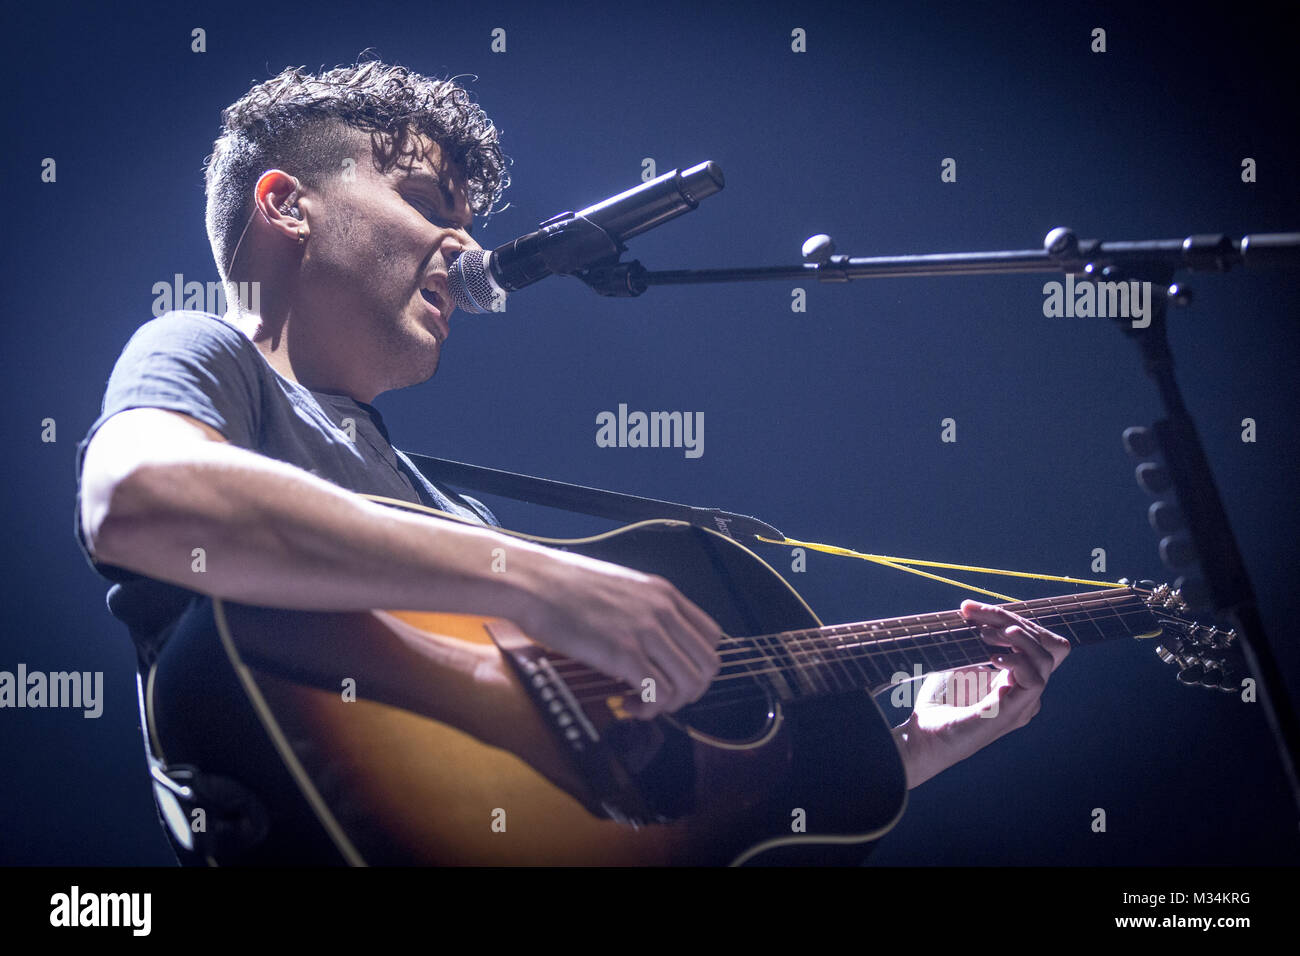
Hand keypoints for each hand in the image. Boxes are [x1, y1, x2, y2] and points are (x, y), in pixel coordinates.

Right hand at [521, 550, 723, 717]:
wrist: (533, 582)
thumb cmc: (564, 586)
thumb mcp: (620, 587)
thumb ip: (644, 610)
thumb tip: (651, 643)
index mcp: (664, 593)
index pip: (712, 637)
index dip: (697, 664)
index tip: (672, 674)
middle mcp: (662, 611)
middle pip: (707, 666)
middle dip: (688, 691)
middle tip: (659, 696)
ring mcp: (645, 631)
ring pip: (689, 684)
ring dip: (669, 704)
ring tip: (640, 702)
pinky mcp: (623, 653)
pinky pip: (658, 694)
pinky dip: (647, 709)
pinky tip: (626, 703)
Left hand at [892, 599, 1071, 787]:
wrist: (923, 736)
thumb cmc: (939, 701)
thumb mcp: (960, 661)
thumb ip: (978, 639)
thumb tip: (978, 611)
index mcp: (1018, 677)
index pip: (1036, 638)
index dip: (1009, 617)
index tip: (970, 609)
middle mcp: (1026, 689)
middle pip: (1045, 642)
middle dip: (1011, 619)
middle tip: (974, 617)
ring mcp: (1024, 702)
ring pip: (1047, 657)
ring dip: (1017, 636)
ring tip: (984, 635)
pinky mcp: (1014, 712)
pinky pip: (1036, 680)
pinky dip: (1017, 660)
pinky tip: (992, 657)